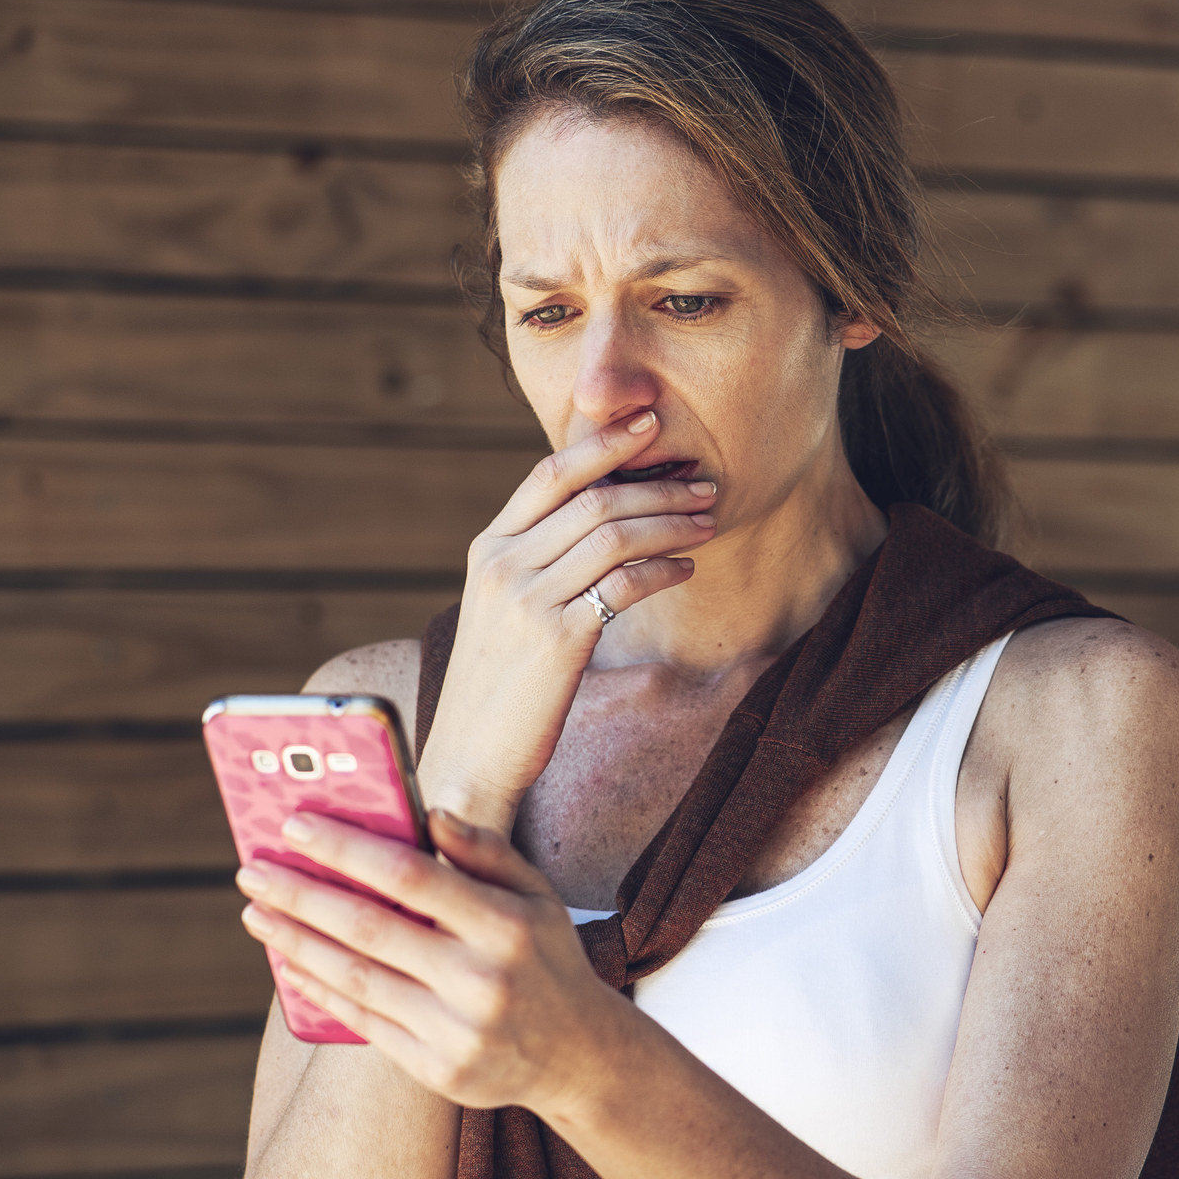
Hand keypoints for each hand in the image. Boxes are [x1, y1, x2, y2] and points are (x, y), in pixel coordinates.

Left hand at [236, 808, 631, 1114]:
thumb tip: (429, 812)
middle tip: (252, 869)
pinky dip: (319, 990)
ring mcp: (457, 1030)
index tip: (296, 826)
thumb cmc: (547, 958)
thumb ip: (485, 851)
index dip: (348, 849)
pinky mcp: (436, 1069)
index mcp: (506, 925)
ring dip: (296, 942)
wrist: (579, 1057)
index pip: (411, 876)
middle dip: (301, 895)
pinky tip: (290, 963)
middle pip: (369, 928)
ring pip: (356, 978)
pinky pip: (363, 1022)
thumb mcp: (537, 895)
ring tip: (257, 912)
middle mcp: (481, 979)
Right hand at [416, 410, 717, 825]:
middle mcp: (503, 565)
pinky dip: (663, 569)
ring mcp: (528, 599)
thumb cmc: (499, 685)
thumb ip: (537, 561)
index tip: (649, 423)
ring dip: (670, 522)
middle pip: (593, 498)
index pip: (549, 473)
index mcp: (488, 549)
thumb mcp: (503, 610)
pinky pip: (625, 584)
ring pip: (614, 534)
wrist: (472, 755)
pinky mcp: (559, 638)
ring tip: (707, 522)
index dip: (603, 442)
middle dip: (657, 485)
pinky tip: (685, 570)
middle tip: (703, 484)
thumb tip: (600, 521)